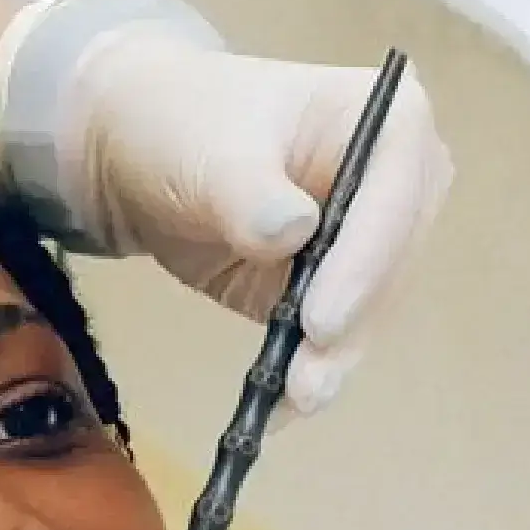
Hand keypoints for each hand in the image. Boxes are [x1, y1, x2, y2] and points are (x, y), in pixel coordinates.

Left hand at [0, 0, 454, 422]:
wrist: (132, 149)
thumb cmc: (178, 123)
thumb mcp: (209, 151)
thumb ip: (250, 193)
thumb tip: (292, 232)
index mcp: (389, 120)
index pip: (394, 198)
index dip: (363, 263)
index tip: (322, 319)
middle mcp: (397, 181)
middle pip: (391, 266)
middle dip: (349, 327)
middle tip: (307, 381)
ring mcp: (369, 239)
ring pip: (367, 312)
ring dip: (330, 362)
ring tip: (289, 402)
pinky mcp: (335, 287)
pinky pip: (333, 337)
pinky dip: (305, 372)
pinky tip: (274, 409)